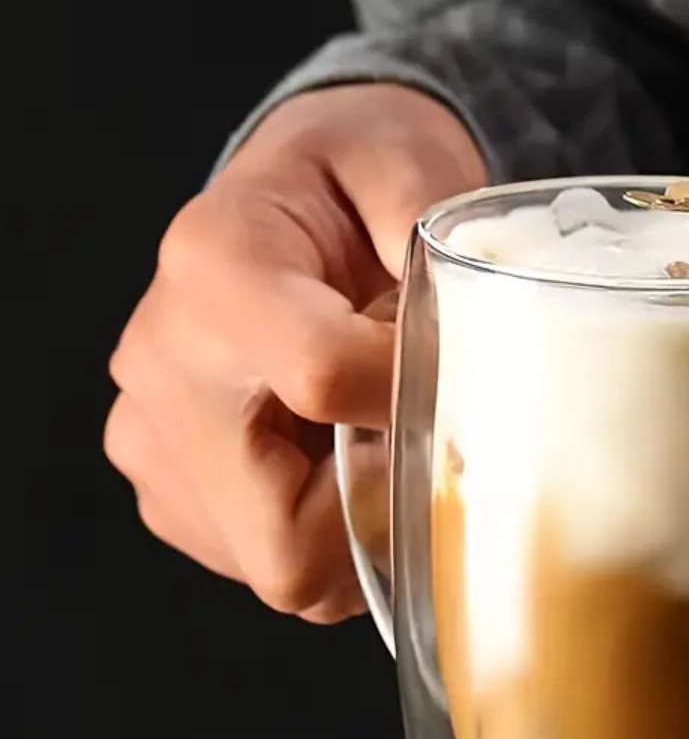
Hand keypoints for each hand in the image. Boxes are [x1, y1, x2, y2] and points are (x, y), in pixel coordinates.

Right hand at [104, 83, 485, 621]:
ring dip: (362, 531)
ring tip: (383, 445)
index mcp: (217, 269)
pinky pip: (272, 566)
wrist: (283, 204)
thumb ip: (443, 243)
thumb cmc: (347, 184)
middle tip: (429, 454)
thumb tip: (484, 353)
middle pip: (285, 535)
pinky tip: (346, 464)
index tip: (458, 379)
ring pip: (285, 571)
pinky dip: (332, 536)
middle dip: (384, 516)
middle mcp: (162, 366)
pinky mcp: (172, 493)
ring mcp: (154, 443)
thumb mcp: (406, 166)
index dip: (417, 398)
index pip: (323, 378)